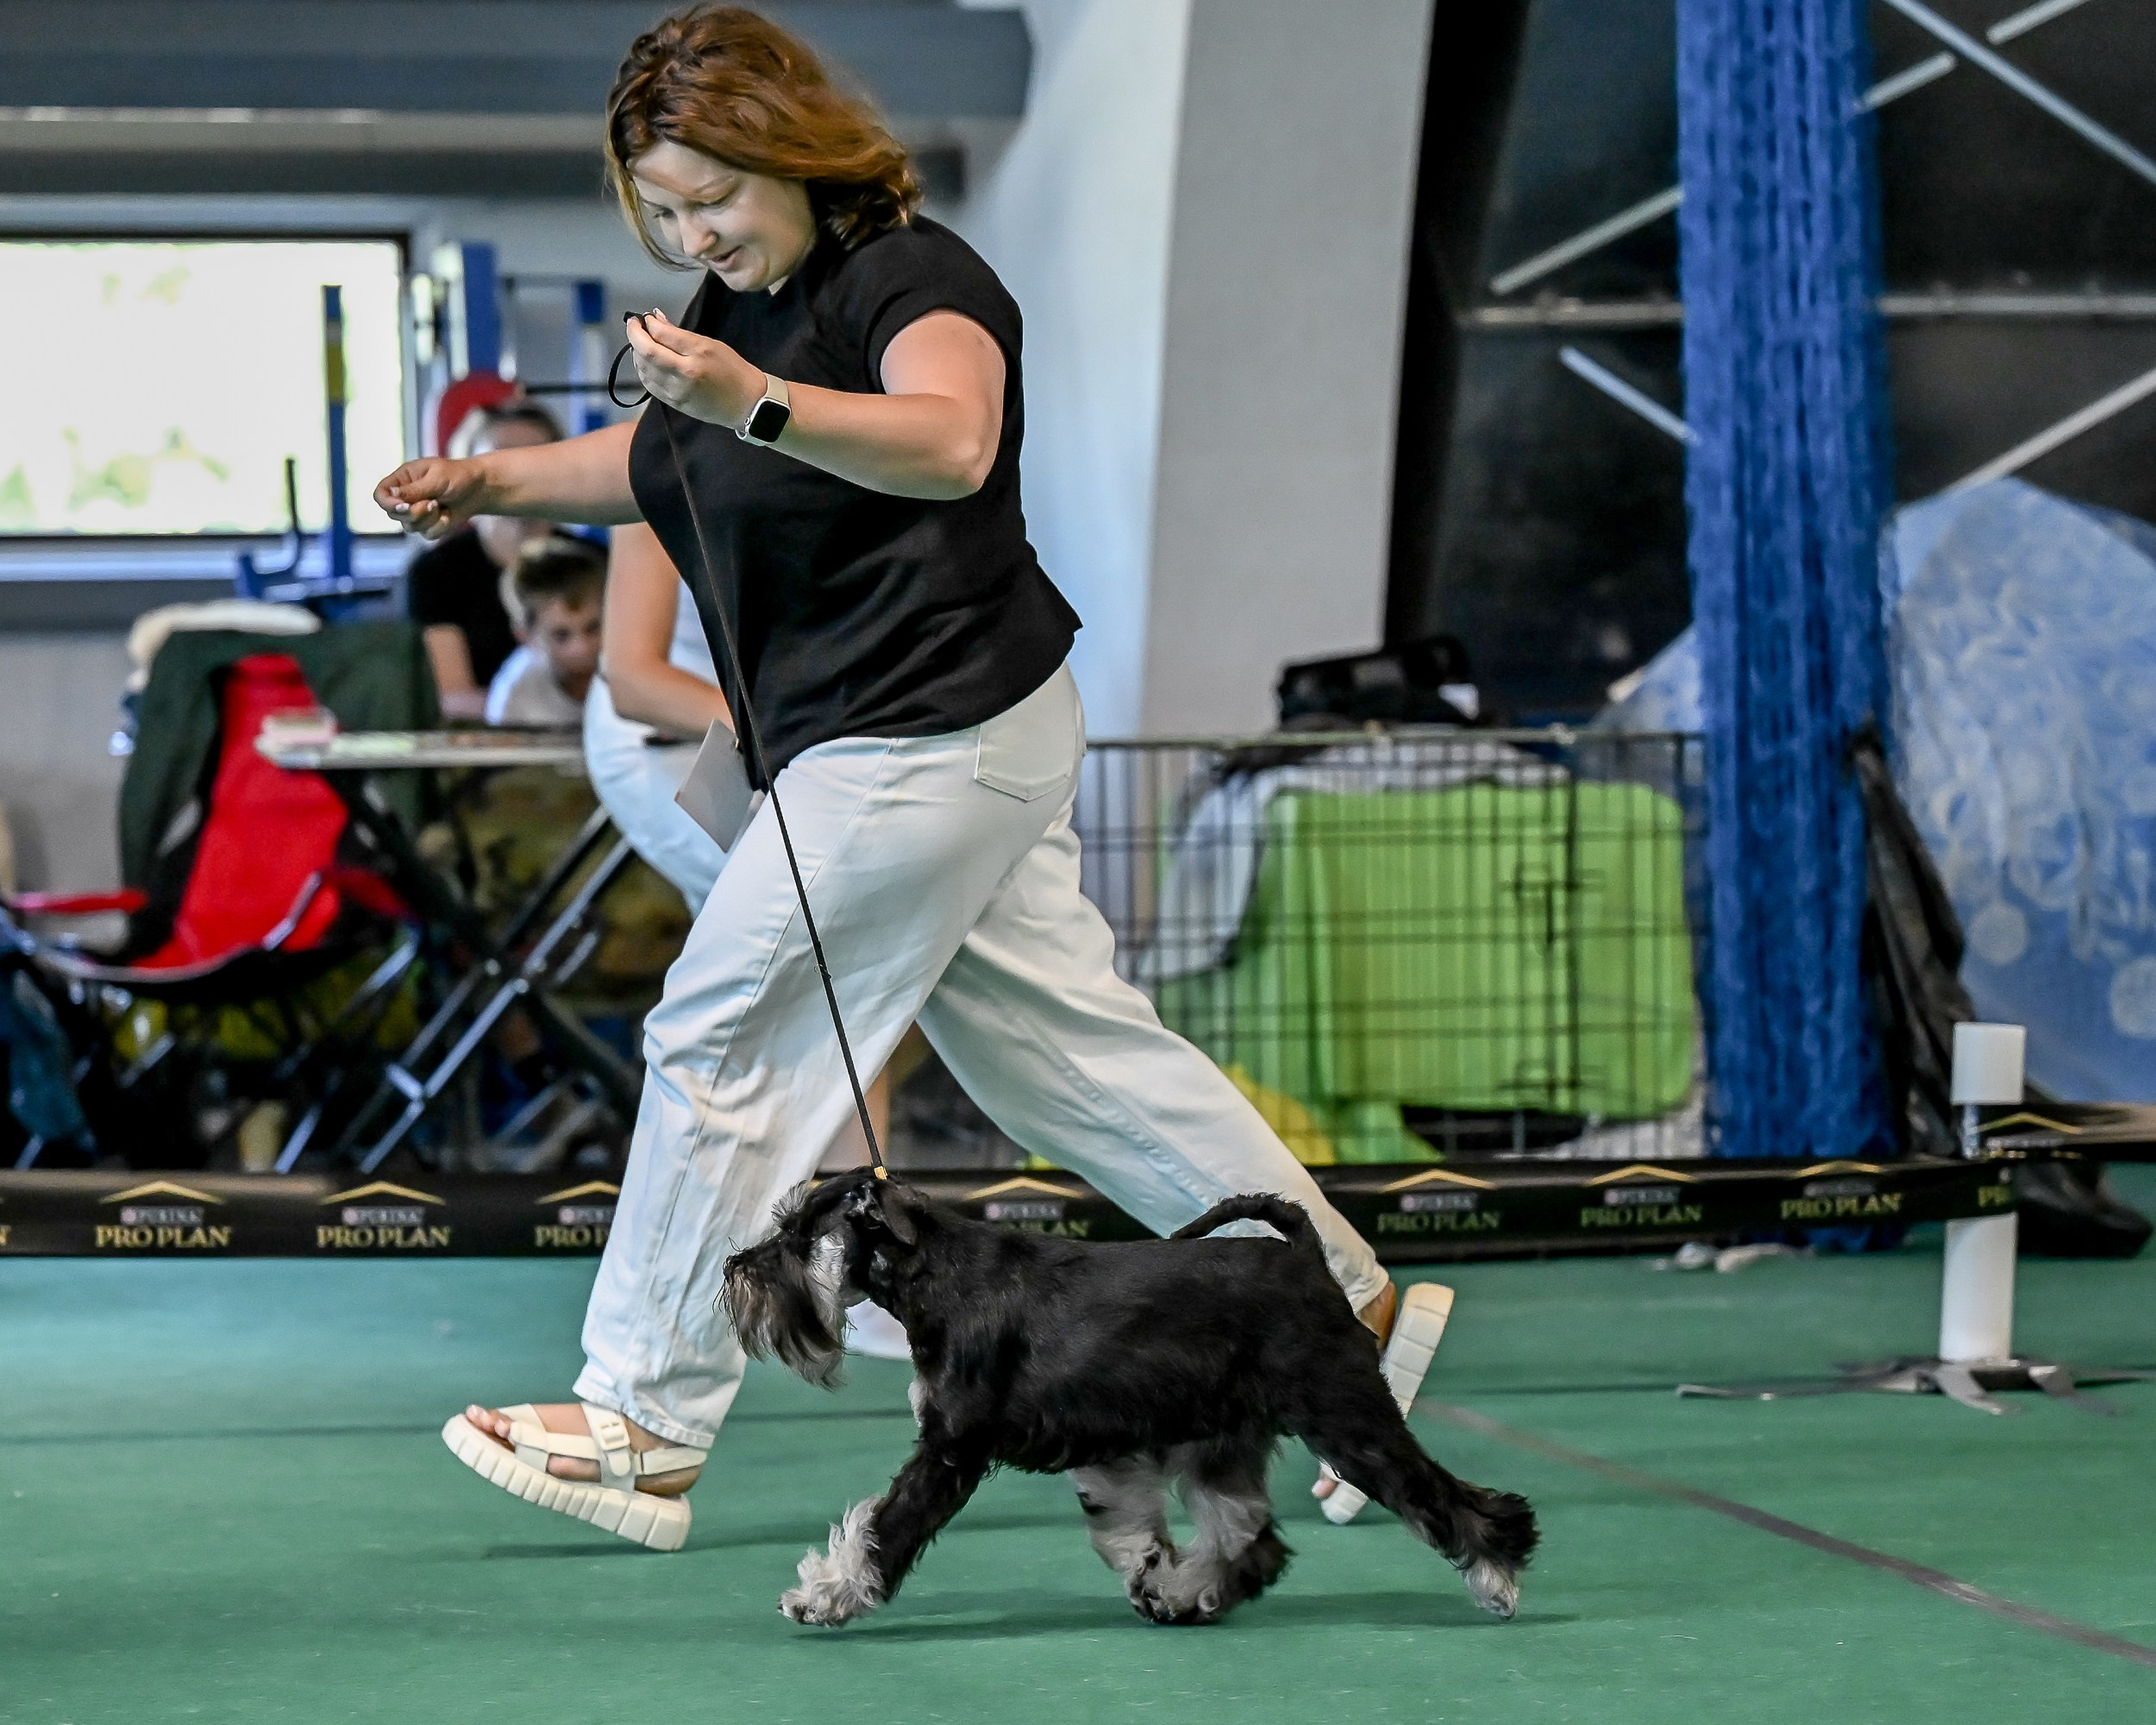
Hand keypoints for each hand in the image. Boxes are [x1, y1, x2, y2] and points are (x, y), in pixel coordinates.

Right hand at [375, 456, 491, 539]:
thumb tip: (391, 495)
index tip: (402, 506)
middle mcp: (406, 497)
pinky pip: (427, 534)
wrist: (480, 489)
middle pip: (393, 514)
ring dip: (428, 519)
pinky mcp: (429, 525)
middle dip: (414, 512)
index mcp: (403, 479)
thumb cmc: (458, 476)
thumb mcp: (436, 478)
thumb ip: (414, 489)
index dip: (387, 503)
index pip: (381, 494)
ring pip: (409, 527)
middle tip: (432, 503)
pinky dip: (440, 527)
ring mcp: (416, 513)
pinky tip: (448, 514)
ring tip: (440, 505)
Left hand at [625, 310, 764, 430]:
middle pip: (646, 352)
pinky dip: (643, 370)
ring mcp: (676, 392)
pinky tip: (646, 362)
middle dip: (635, 336)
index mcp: (696, 356)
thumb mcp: (710, 345)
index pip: (661, 335)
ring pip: (644, 369)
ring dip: (637, 353)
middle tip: (635, 326)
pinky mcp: (674, 403)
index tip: (644, 317)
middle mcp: (683, 374)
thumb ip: (680, 334)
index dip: (647, 324)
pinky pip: (649, 385)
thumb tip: (656, 320)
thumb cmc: (732, 370)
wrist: (747, 404)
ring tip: (641, 343)